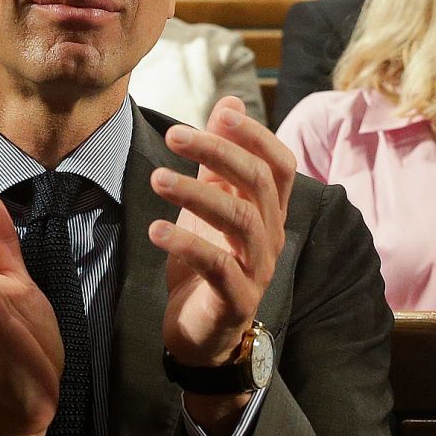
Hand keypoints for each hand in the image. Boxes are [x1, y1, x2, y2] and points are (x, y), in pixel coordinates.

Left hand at [151, 96, 290, 375]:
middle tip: (173, 135)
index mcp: (269, 210)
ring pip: (240, 220)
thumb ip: (220, 158)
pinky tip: (156, 230)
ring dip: (197, 194)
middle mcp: (271, 235)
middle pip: (258, 183)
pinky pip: (218, 267)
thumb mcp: (212, 204)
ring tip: (156, 178)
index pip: (279, 163)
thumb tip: (229, 101)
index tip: (221, 112)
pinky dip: (187, 244)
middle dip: (217, 153)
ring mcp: (258, 268)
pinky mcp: (236, 300)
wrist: (202, 334)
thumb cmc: (208, 261)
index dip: (256, 135)